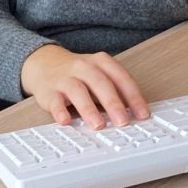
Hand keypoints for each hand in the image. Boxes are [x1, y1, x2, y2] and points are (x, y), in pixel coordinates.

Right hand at [20, 45, 150, 129]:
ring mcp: (65, 78)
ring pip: (78, 91)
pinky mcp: (49, 91)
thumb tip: (136, 115)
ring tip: (98, 125)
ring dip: (89, 109)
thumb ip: (116, 91)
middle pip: (101, 83)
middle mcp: (84, 67)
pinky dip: (60, 111)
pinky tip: (65, 121)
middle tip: (123, 122)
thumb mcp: (99, 75)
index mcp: (101, 62)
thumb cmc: (79, 74)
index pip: (121, 78)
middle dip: (113, 103)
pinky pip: (54, 101)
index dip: (134, 97)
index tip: (143, 114)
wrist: (44, 64)